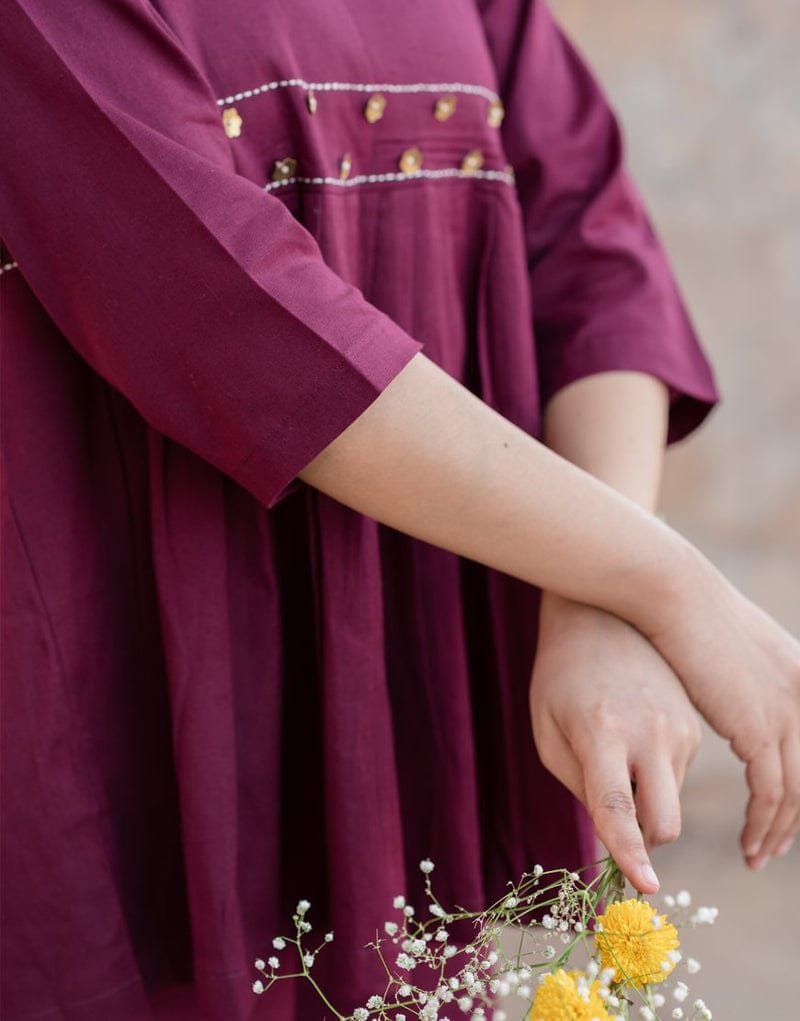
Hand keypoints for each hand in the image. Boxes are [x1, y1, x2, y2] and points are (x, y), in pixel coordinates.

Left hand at [530, 593, 701, 892]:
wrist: (600, 620)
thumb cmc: (561, 679)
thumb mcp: (548, 731)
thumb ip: (579, 787)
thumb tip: (619, 834)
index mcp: (603, 731)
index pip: (619, 808)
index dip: (631, 853)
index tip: (646, 887)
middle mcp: (651, 732)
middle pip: (665, 823)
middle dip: (644, 840)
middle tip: (612, 810)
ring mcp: (681, 729)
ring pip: (669, 804)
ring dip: (643, 799)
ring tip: (613, 746)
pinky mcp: (696, 727)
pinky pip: (677, 779)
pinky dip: (654, 777)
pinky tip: (633, 736)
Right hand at [648, 565, 799, 870]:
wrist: (670, 592)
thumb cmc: (677, 608)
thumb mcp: (724, 642)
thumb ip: (738, 671)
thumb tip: (728, 687)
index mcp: (799, 673)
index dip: (798, 788)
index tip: (779, 815)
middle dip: (793, 819)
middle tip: (770, 847)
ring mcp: (786, 708)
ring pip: (796, 790)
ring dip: (778, 831)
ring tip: (755, 857)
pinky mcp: (760, 724)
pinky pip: (772, 790)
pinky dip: (763, 823)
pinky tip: (748, 844)